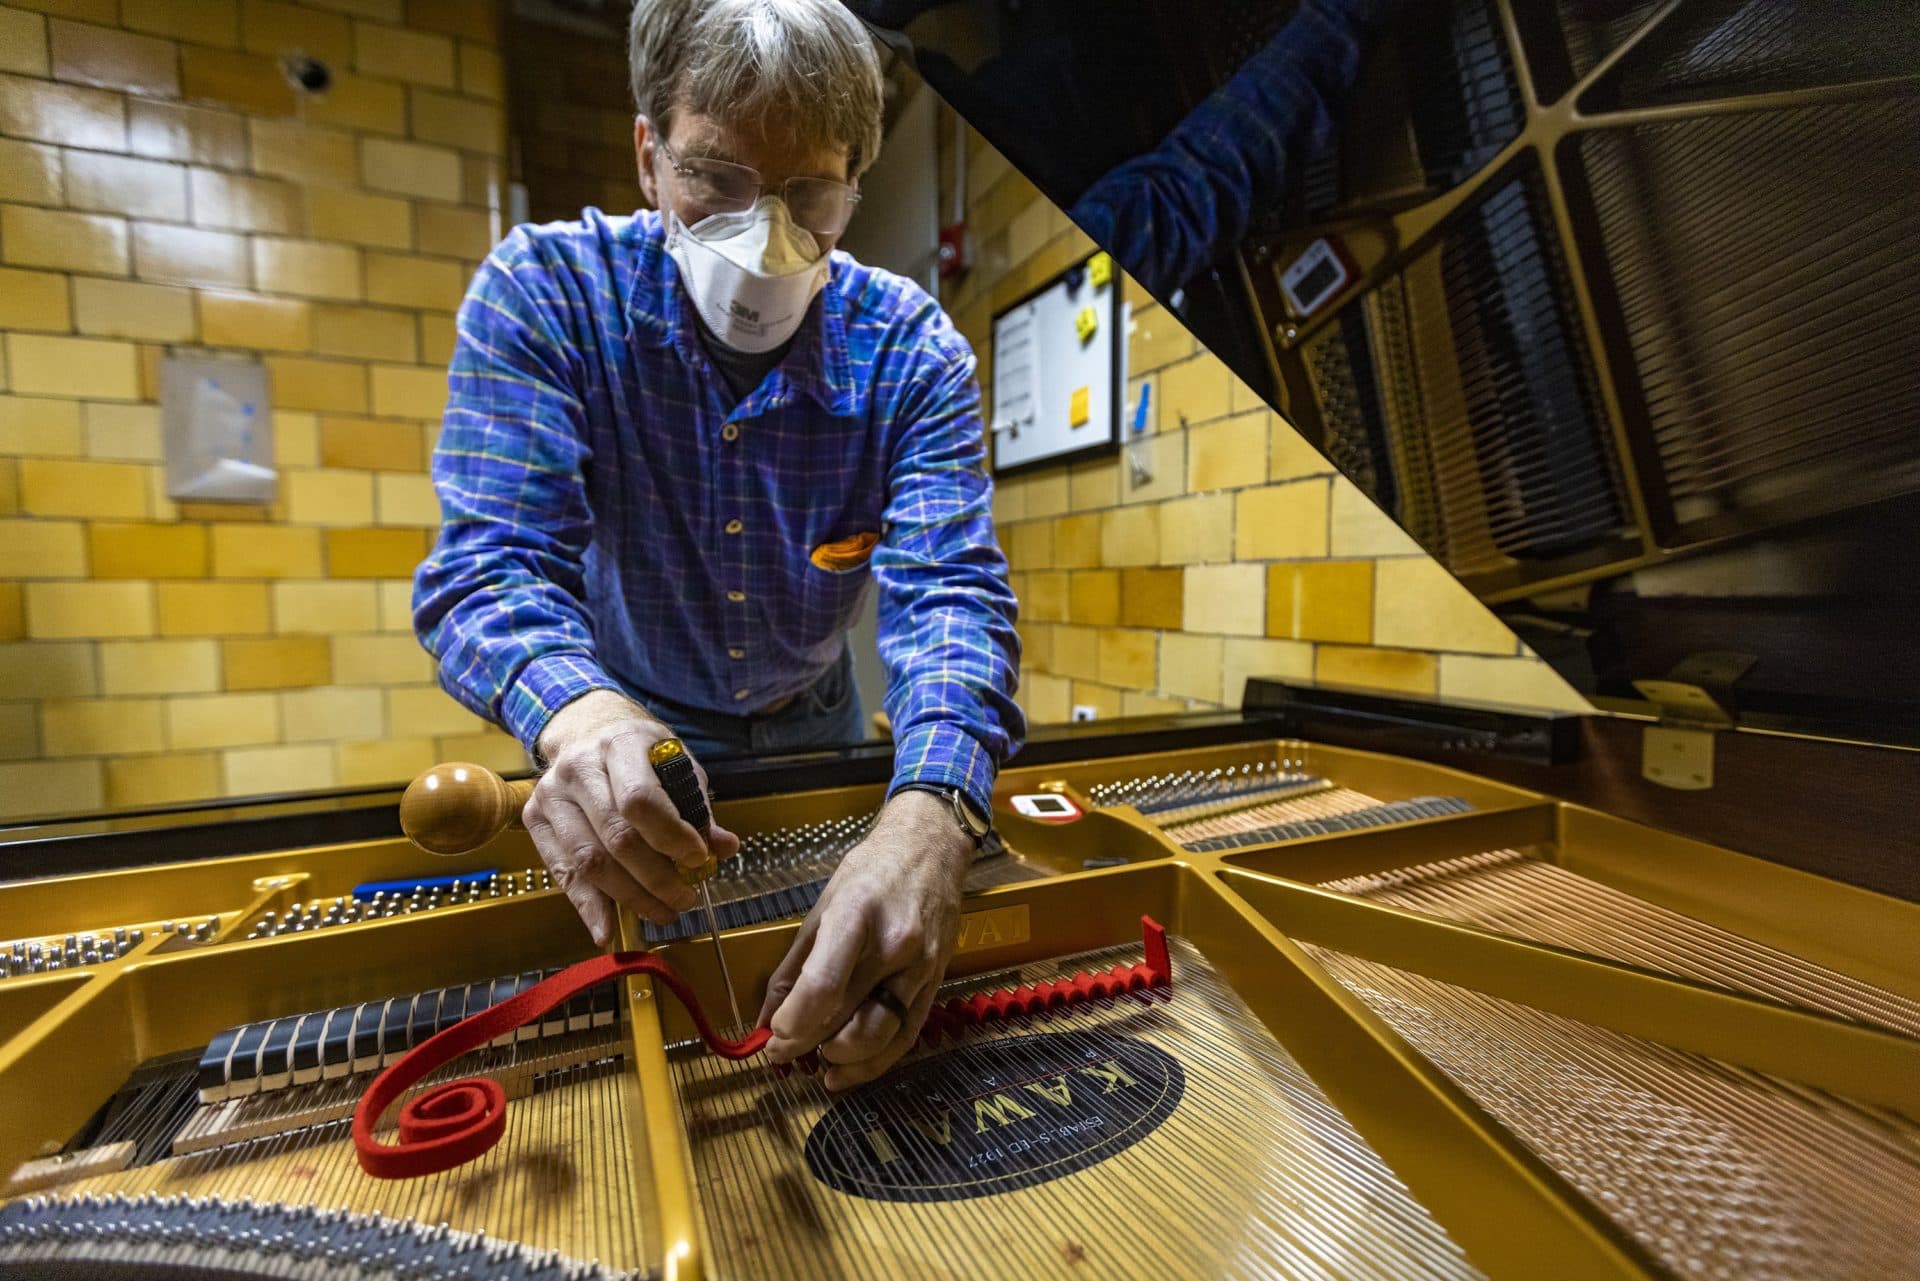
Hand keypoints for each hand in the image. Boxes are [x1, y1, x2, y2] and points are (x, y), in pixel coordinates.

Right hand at [527, 690, 739, 946]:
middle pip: (616, 837)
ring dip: (628, 897)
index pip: (641, 800)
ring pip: (588, 861)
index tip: (699, 861)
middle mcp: (579, 768)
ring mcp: (551, 795)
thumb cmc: (640, 754)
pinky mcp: (534, 820)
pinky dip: (588, 906)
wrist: (587, 731)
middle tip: (684, 900)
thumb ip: (696, 809)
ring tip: (661, 913)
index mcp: (620, 745)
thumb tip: (724, 848)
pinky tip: (608, 930)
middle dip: (656, 878)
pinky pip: (563, 873)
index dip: (671, 837)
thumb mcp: (676, 766)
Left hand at [758, 789, 973, 1089]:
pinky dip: (874, 1063)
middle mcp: (894, 944)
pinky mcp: (936, 982)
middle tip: (780, 1054)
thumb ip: (794, 965)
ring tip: (815, 1060)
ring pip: (878, 1035)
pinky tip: (847, 1072)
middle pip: (846, 1014)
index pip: (822, 986)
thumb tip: (767, 1018)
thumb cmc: (873, 870)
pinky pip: (905, 1036)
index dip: (793, 1023)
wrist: (933, 848)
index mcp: (856, 915)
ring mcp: (921, 966)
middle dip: (805, 1043)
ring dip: (840, 1058)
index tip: (774, 1037)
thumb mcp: (824, 905)